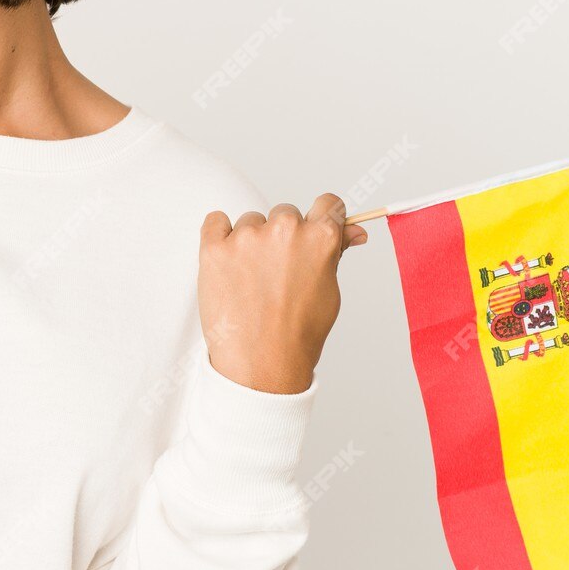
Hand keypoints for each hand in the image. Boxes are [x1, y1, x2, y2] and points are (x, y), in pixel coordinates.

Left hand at [197, 193, 367, 394]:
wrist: (260, 365)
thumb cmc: (297, 334)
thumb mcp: (329, 292)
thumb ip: (336, 254)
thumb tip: (354, 230)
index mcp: (320, 238)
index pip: (328, 204)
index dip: (323, 218)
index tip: (313, 231)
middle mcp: (285, 230)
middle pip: (285, 213)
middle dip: (282, 237)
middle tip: (277, 275)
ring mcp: (247, 238)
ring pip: (250, 222)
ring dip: (250, 242)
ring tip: (252, 282)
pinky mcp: (214, 248)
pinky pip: (215, 222)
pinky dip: (219, 236)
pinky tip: (228, 265)